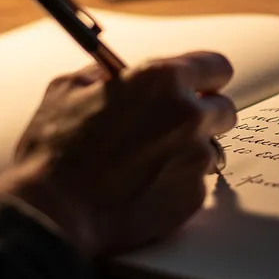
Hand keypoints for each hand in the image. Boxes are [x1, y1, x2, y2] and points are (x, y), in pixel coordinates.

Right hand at [0, 51, 236, 257]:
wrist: (54, 211)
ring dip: (189, 152)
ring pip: (210, 149)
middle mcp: (189, 115)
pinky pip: (196, 184)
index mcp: (163, 80)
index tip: (200, 86)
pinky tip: (144, 189)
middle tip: (173, 126)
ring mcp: (195, 158)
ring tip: (149, 164)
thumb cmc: (55, 149)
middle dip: (203, 115)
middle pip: (223, 109)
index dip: (207, 77)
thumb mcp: (68, 89)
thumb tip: (118, 74)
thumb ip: (105, 74)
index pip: (216, 67)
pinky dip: (177, 185)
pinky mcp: (193, 196)